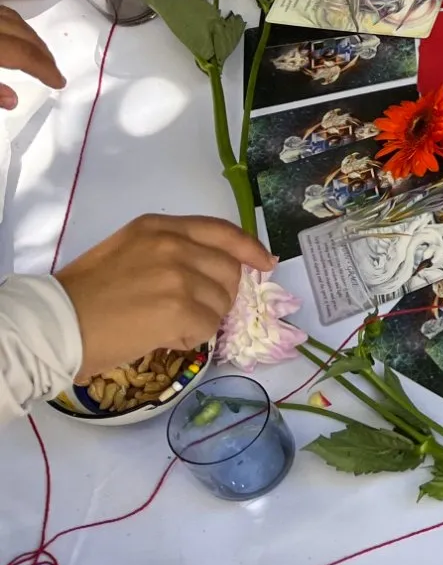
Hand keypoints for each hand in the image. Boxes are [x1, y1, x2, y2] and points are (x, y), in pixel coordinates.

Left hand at [0, 5, 62, 109]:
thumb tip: (12, 101)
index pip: (25, 54)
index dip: (45, 69)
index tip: (59, 82)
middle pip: (23, 34)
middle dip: (42, 53)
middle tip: (52, 70)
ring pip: (13, 17)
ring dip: (29, 35)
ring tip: (37, 51)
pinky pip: (1, 9)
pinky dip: (12, 22)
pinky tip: (12, 31)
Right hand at [55, 214, 275, 380]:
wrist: (55, 324)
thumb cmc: (84, 295)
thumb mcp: (128, 252)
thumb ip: (170, 252)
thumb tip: (211, 272)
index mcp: (159, 227)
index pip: (222, 231)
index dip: (248, 248)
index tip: (265, 262)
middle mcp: (174, 245)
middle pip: (229, 271)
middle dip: (219, 295)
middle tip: (189, 312)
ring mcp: (180, 275)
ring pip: (221, 302)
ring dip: (202, 319)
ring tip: (165, 325)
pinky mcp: (181, 308)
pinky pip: (208, 327)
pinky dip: (191, 338)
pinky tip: (162, 337)